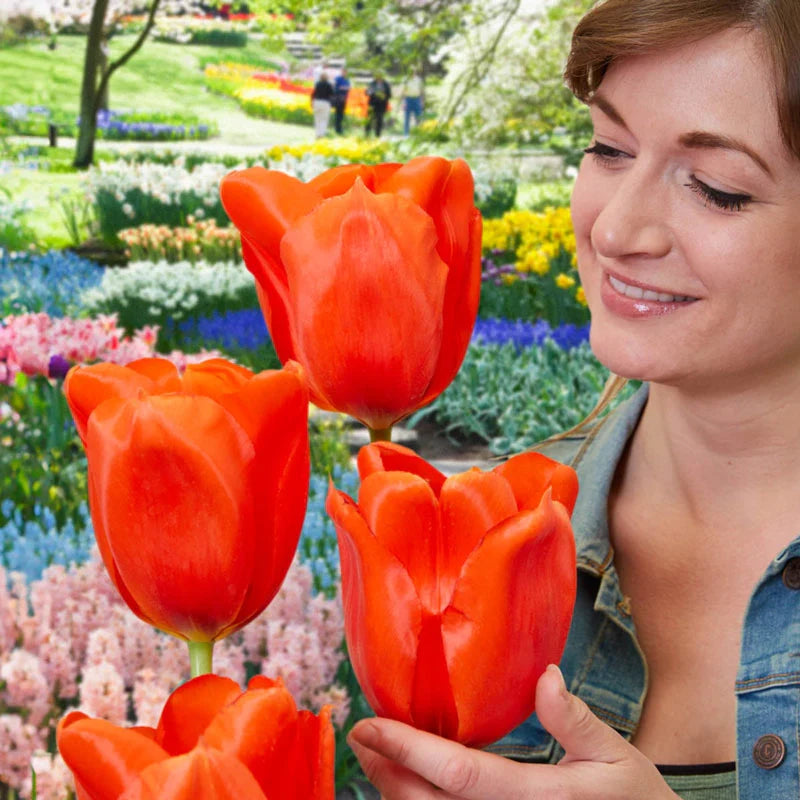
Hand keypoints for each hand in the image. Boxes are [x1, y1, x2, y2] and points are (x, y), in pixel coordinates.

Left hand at [347, 664, 678, 799]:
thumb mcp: (616, 757)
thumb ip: (576, 720)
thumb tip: (545, 676)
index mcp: (536, 799)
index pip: (458, 774)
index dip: (408, 749)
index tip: (370, 725)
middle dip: (386, 771)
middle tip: (359, 736)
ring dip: (396, 792)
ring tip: (374, 758)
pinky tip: (409, 786)